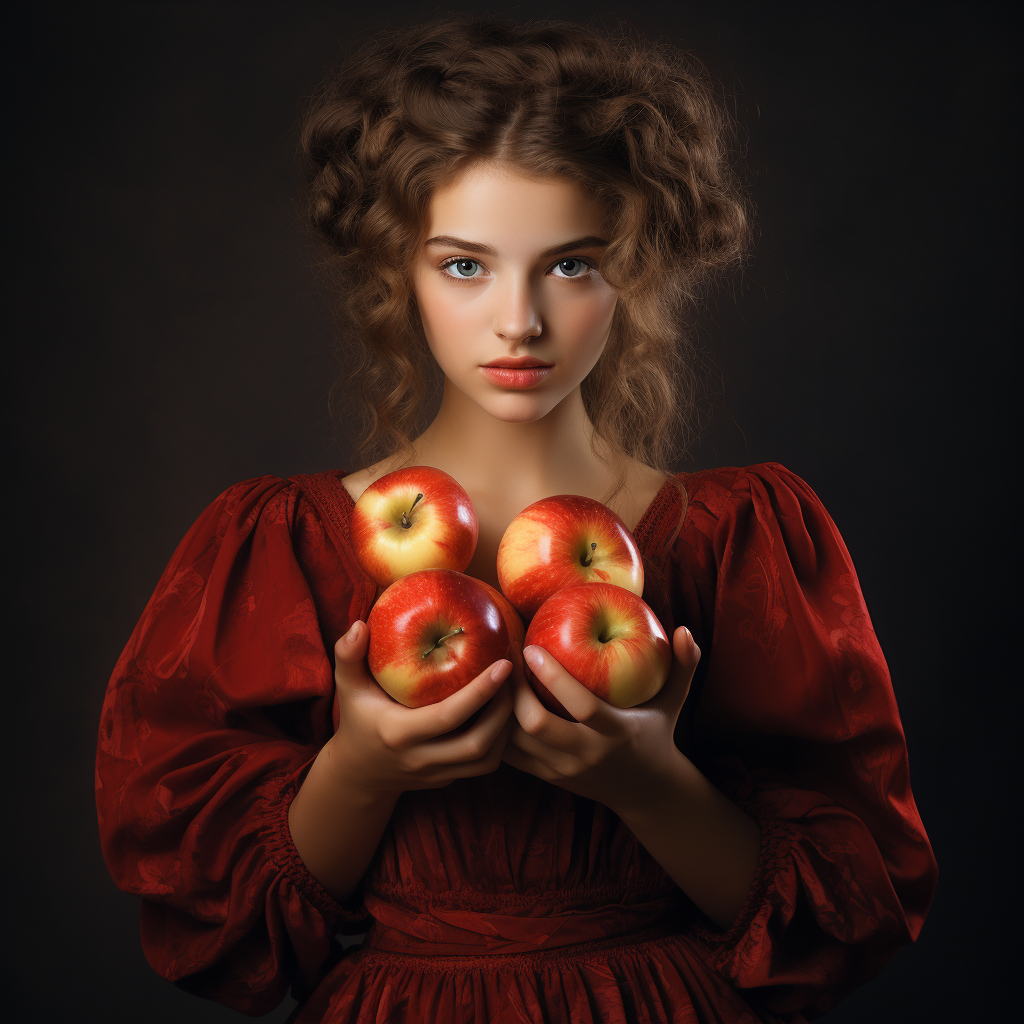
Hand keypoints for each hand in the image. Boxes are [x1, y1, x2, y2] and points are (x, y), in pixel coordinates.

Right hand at [326, 620, 514, 800]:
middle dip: (504, 710)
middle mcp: (419, 759)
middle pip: (476, 743)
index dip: (480, 691)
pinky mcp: (449, 781)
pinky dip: (501, 741)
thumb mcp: (348, 687)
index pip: (447, 716)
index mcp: (397, 733)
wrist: (358, 773)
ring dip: (506, 727)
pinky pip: (484, 765)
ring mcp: (436, 774)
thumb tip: (360, 625)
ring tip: (513, 691)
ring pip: (487, 760)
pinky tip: (504, 712)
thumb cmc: (357, 718)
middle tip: (514, 675)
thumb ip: (348, 655)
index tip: (503, 662)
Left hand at [501, 626, 700, 813]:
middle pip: (537, 726)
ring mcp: (563, 770)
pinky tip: (493, 700)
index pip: (582, 706)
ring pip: (515, 744)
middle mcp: (586, 755)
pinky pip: (511, 756)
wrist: (646, 794)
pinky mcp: (547, 778)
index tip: (531, 647)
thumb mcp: (674, 702)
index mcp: (616, 733)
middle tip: (505, 659)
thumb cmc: (656, 733)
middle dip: (514, 692)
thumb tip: (686, 629)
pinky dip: (497, 729)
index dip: (553, 677)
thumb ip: (684, 667)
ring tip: (493, 676)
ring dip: (500, 710)